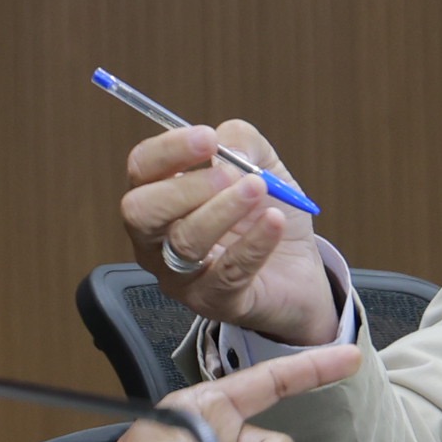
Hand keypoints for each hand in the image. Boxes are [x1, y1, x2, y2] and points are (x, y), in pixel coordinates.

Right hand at [121, 117, 343, 344]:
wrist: (302, 271)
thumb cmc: (266, 215)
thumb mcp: (261, 166)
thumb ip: (242, 143)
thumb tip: (226, 145)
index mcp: (159, 198)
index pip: (141, 169)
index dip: (169, 150)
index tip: (207, 139)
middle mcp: (157, 240)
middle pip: (140, 211)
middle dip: (185, 187)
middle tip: (230, 174)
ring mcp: (180, 276)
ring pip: (184, 242)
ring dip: (223, 210)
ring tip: (257, 189)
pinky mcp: (214, 302)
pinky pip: (228, 272)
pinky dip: (254, 242)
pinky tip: (275, 221)